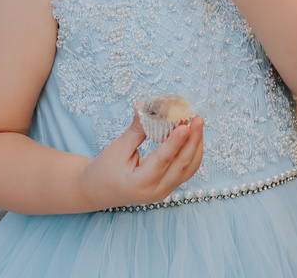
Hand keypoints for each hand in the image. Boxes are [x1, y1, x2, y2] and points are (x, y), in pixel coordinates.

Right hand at [78, 108, 204, 209]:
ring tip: (198, 124)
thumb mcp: (118, 148)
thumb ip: (136, 129)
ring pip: (188, 169)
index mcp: (140, 183)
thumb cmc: (104, 170)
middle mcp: (156, 191)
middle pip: (182, 166)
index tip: (186, 126)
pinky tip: (193, 136)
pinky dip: (192, 153)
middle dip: (193, 141)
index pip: (162, 160)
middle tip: (198, 119)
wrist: (98, 191)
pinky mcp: (168, 186)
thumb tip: (146, 106)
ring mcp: (164, 191)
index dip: (175, 142)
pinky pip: (186, 170)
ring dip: (196, 146)